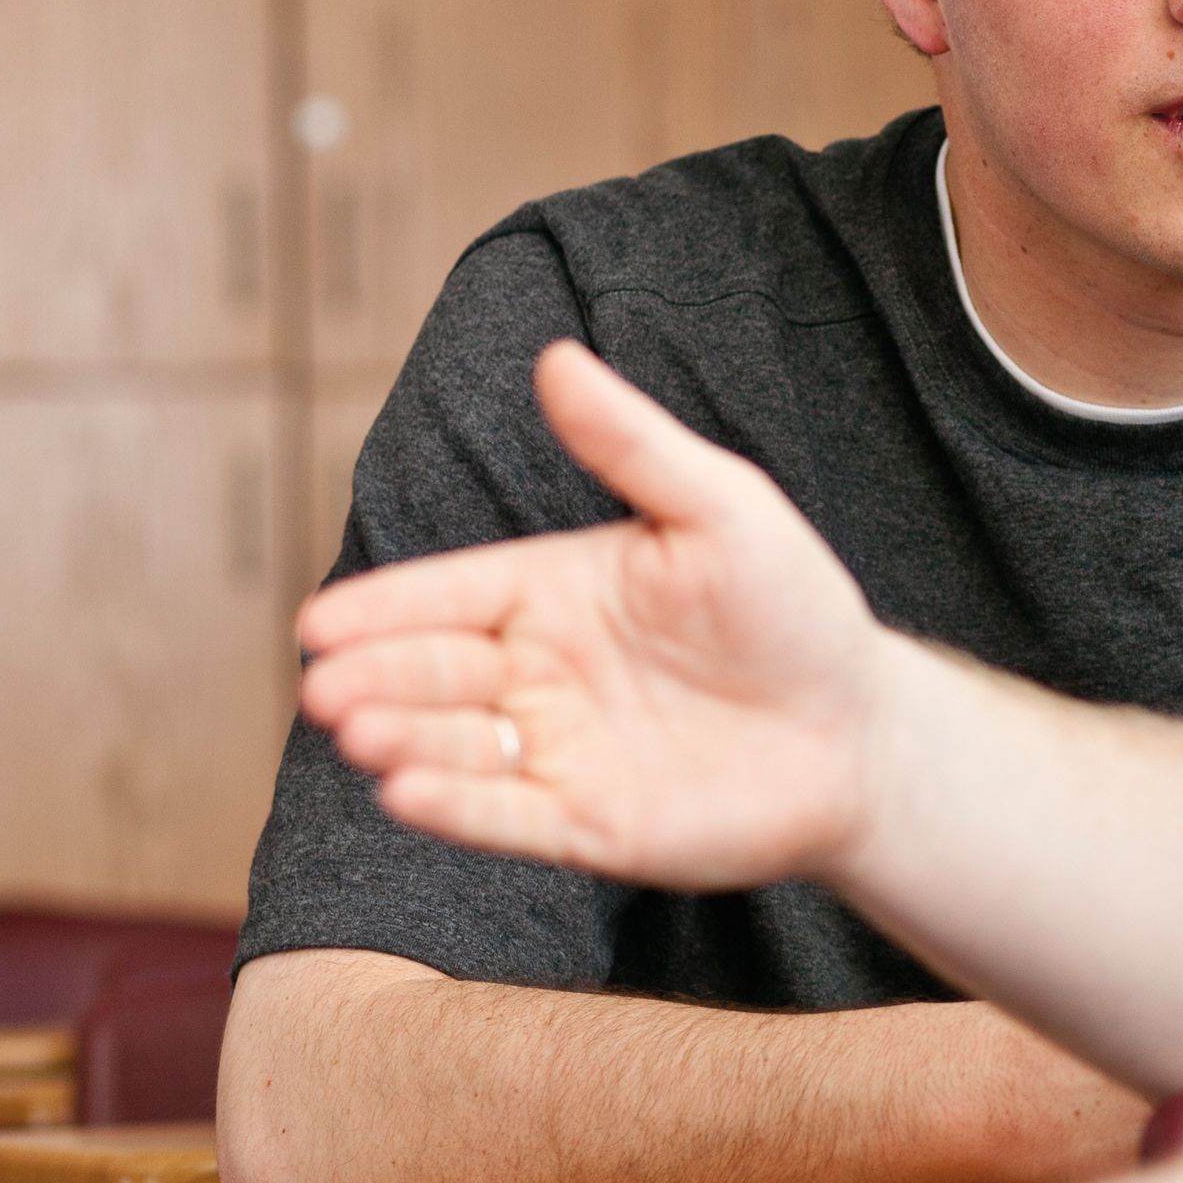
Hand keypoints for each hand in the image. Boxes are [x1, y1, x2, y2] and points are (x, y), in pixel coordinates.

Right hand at [297, 340, 891, 886]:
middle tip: (327, 683)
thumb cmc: (794, 610)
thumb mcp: (722, 511)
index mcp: (555, 592)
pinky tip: (405, 792)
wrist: (863, 731)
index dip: (385, 608)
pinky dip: (454, 806)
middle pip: (435, 672)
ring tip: (356, 730)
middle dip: (377, 677)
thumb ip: (634, 445)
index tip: (319, 624)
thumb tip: (557, 356)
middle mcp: (540, 672)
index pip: (450, 595)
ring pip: (455, 746)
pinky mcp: (586, 825)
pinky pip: (505, 815)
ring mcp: (558, 750)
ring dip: (402, 739)